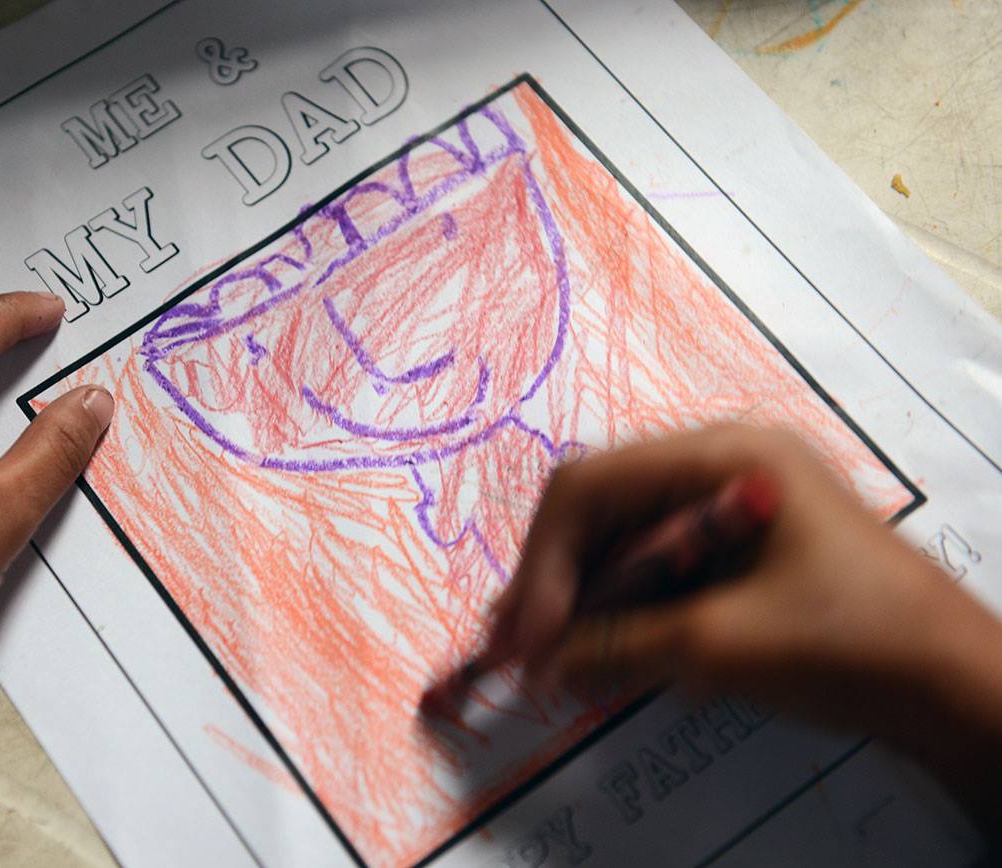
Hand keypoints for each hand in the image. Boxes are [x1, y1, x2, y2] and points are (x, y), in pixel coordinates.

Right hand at [486, 425, 1001, 828]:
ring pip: (624, 540)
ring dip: (585, 599)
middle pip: (602, 509)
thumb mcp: (721, 646)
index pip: (591, 486)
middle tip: (520, 652)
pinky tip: (607, 651)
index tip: (524, 639)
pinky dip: (625, 609)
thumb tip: (542, 661)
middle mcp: (722, 464)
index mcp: (723, 456)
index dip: (541, 562)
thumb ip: (617, 645)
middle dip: (555, 581)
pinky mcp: (742, 546)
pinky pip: (658, 567)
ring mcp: (733, 502)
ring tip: (555, 659)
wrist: (959, 687)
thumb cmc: (855, 645)